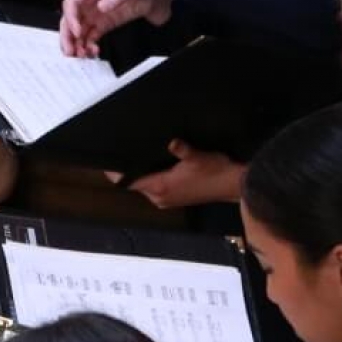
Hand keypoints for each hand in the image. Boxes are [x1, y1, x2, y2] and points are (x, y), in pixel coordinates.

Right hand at [58, 0, 171, 56]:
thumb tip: (101, 8)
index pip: (72, 3)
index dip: (71, 18)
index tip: (78, 33)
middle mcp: (90, 0)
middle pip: (71, 18)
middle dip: (68, 35)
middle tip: (70, 51)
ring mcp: (97, 12)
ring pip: (79, 29)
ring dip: (77, 43)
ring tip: (82, 56)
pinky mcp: (106, 22)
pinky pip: (92, 35)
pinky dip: (89, 44)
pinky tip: (93, 51)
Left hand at [119, 140, 244, 208]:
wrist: (234, 185)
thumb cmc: (216, 171)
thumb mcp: (197, 156)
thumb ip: (181, 149)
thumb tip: (171, 142)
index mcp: (161, 188)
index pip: (129, 182)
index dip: (115, 172)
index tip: (107, 160)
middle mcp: (160, 197)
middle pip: (135, 183)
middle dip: (129, 169)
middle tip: (123, 151)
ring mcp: (167, 200)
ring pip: (145, 185)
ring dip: (142, 174)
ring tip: (138, 156)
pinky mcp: (175, 198)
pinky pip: (155, 187)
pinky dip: (152, 177)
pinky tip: (156, 164)